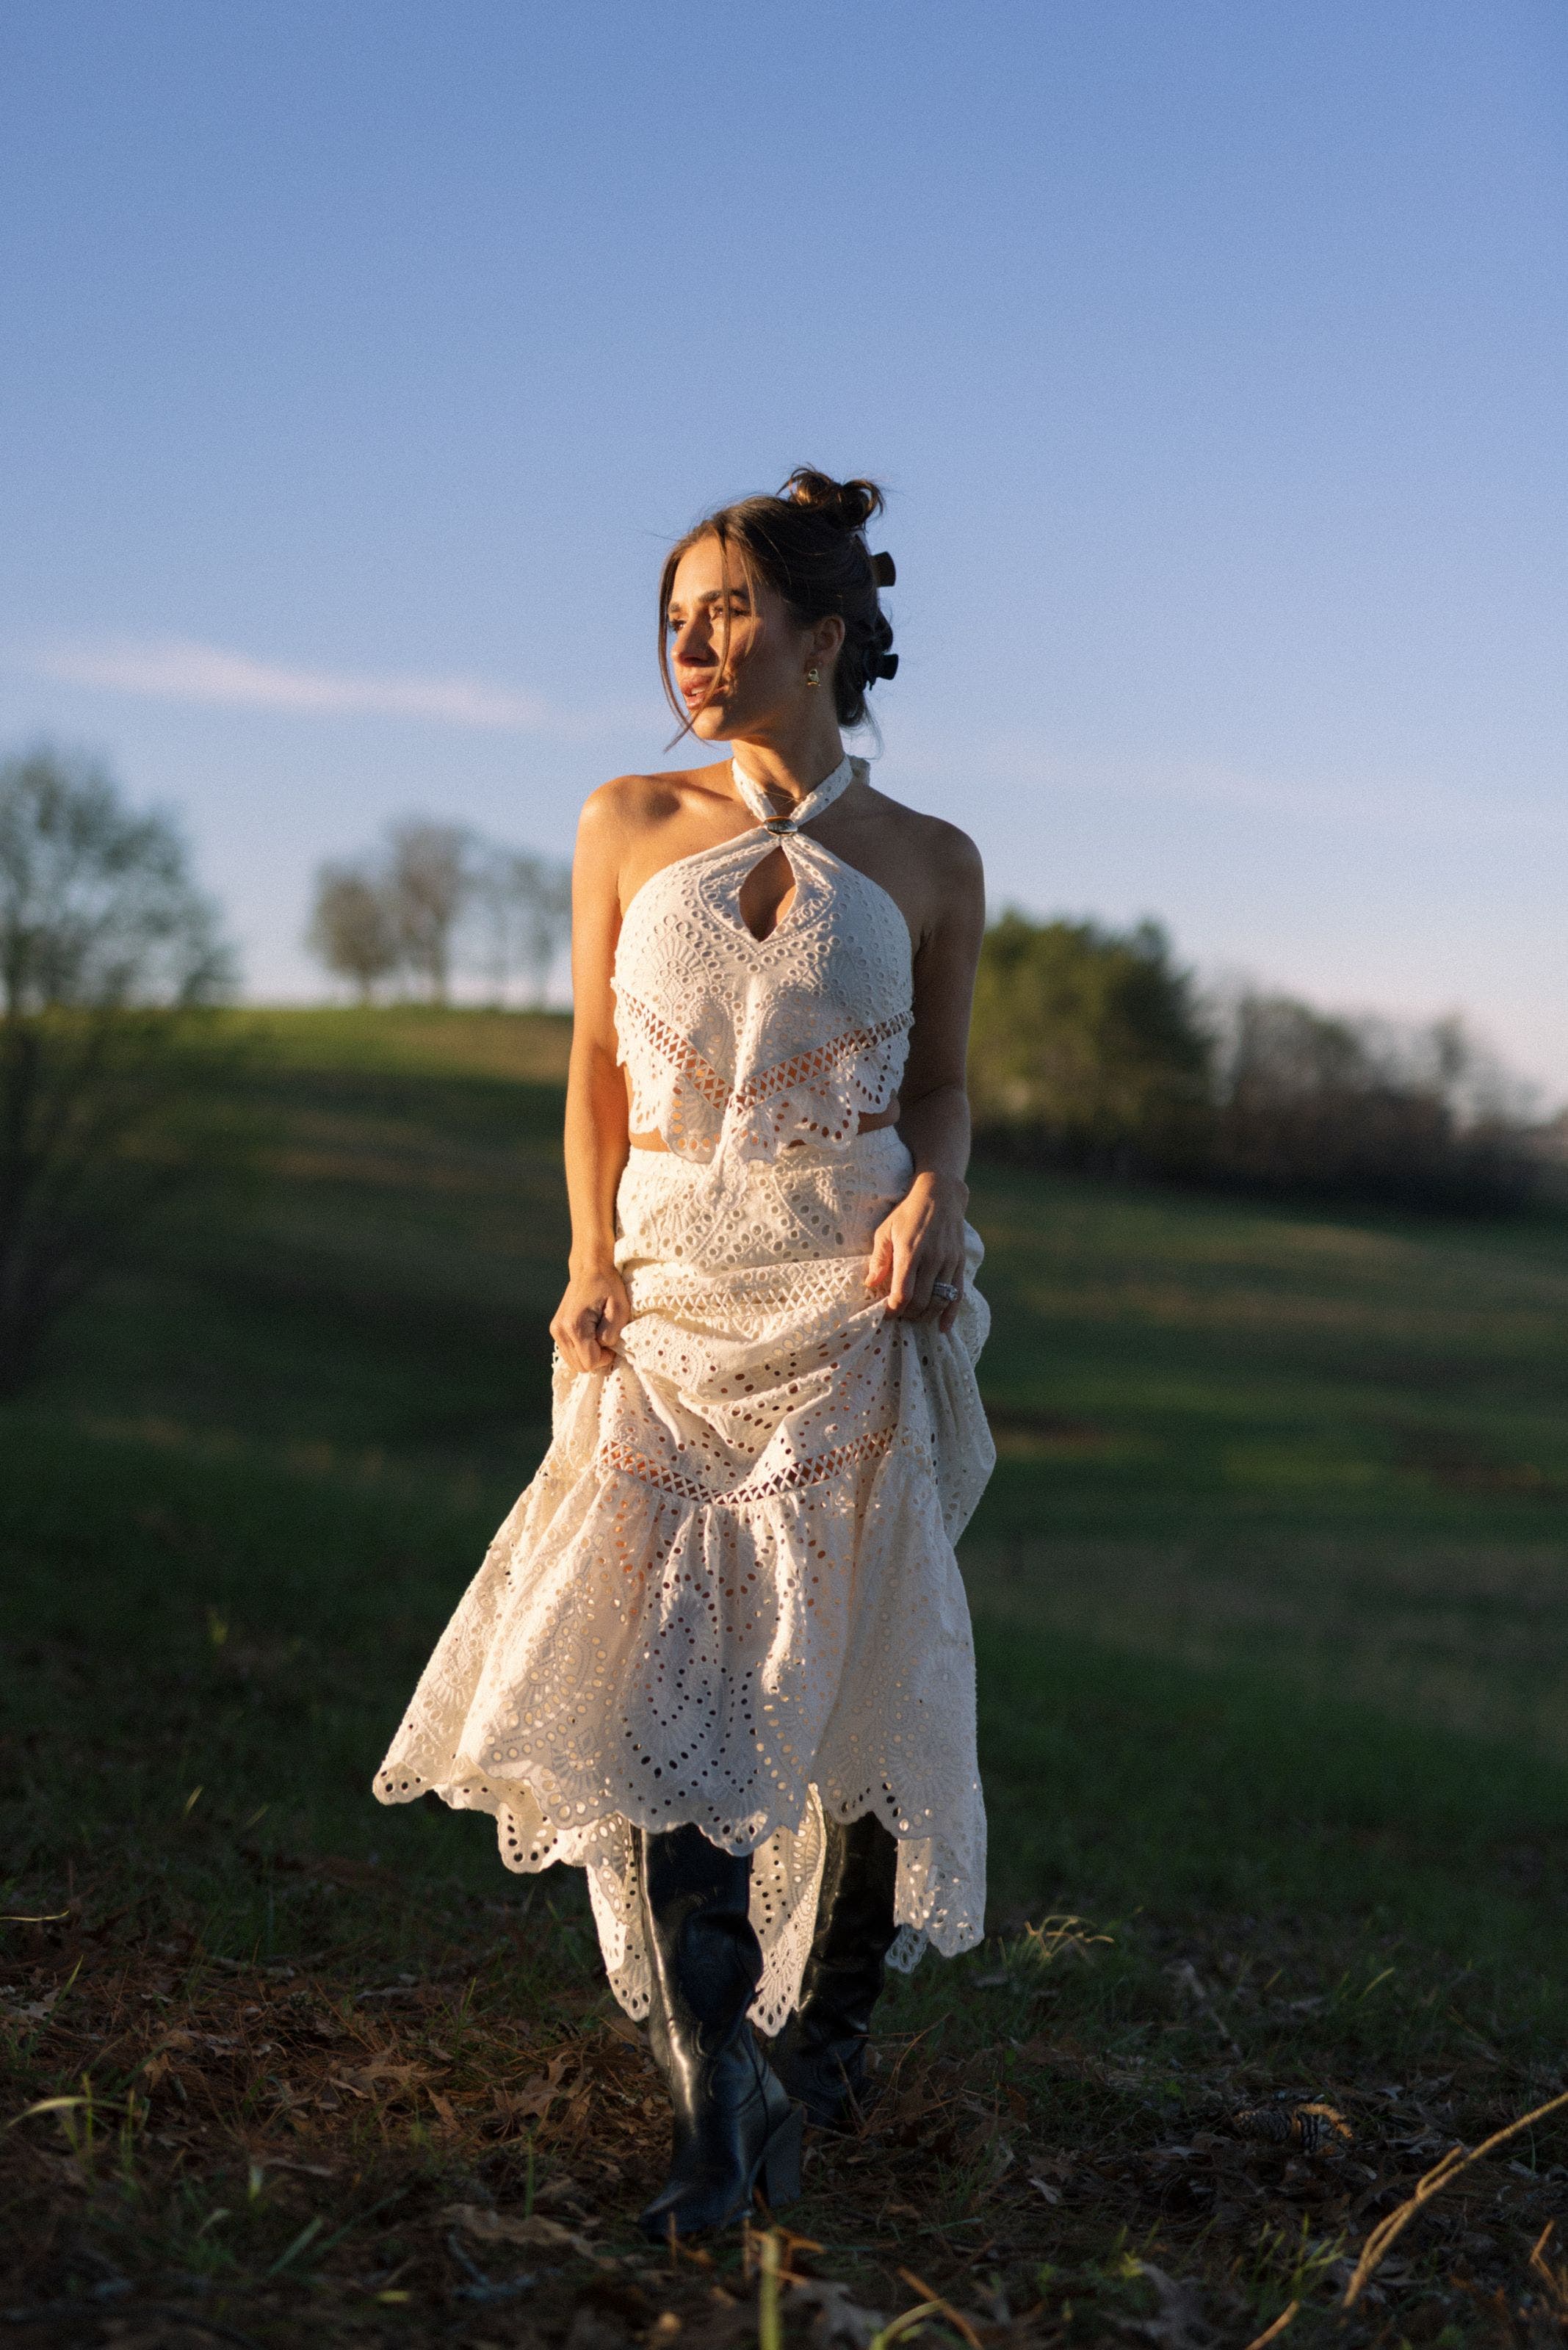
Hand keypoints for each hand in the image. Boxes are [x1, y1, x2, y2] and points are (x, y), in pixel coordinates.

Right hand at [550, 1262, 631, 1373]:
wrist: (589, 1268)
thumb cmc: (608, 1286)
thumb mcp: (619, 1309)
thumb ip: (612, 1333)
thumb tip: (604, 1348)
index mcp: (575, 1327)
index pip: (590, 1363)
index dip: (605, 1358)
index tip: (613, 1343)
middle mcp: (560, 1331)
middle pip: (580, 1366)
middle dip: (597, 1358)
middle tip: (607, 1340)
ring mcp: (556, 1330)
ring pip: (573, 1362)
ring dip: (588, 1355)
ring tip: (598, 1336)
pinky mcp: (556, 1329)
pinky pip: (569, 1352)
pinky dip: (581, 1350)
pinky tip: (590, 1335)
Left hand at [866, 1172, 968, 1332]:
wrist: (940, 1195)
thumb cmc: (908, 1213)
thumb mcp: (885, 1230)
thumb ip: (879, 1259)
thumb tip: (869, 1284)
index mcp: (909, 1252)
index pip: (902, 1293)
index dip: (893, 1310)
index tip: (885, 1315)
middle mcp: (931, 1259)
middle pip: (920, 1301)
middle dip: (908, 1315)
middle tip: (899, 1316)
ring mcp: (948, 1262)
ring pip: (939, 1301)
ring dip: (925, 1316)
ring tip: (914, 1318)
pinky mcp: (959, 1263)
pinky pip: (957, 1294)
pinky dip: (950, 1314)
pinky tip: (942, 1328)